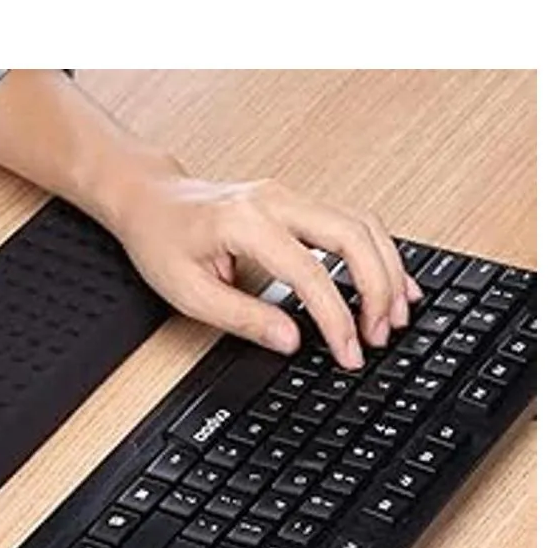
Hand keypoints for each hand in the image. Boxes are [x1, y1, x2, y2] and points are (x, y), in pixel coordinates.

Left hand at [107, 171, 421, 370]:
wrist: (151, 200)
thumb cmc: (161, 240)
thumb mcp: (189, 292)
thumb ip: (243, 317)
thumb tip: (291, 341)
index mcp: (246, 223)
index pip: (311, 272)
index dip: (336, 317)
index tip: (348, 351)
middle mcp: (277, 200)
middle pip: (353, 236)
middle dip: (377, 289)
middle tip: (380, 335)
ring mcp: (291, 196)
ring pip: (362, 224)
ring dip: (387, 269)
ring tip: (396, 315)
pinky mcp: (297, 203)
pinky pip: (352, 222)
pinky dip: (377, 253)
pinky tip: (390, 282)